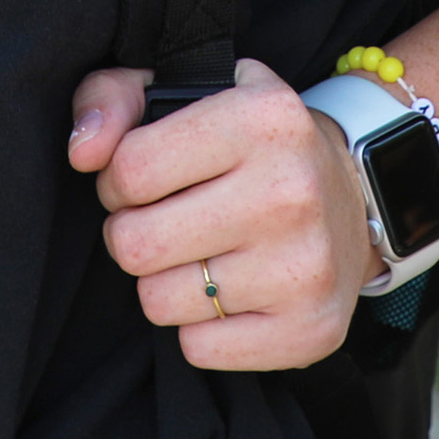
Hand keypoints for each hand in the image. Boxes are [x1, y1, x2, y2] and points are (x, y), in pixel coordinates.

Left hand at [68, 60, 377, 371]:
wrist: (355, 195)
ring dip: (166, 281)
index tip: (143, 178)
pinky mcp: (310, 328)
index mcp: (262, 117)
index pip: (130, 169)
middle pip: (135, 243)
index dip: (118, 179)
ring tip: (200, 253)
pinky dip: (200, 325)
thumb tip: (83, 151)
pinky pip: (197, 347)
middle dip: (133, 232)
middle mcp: (290, 190)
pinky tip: (231, 290)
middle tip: (166, 220)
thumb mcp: (187, 91)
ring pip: (159, 301)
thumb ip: (112, 98)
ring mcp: (304, 265)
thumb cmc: (249, 142)